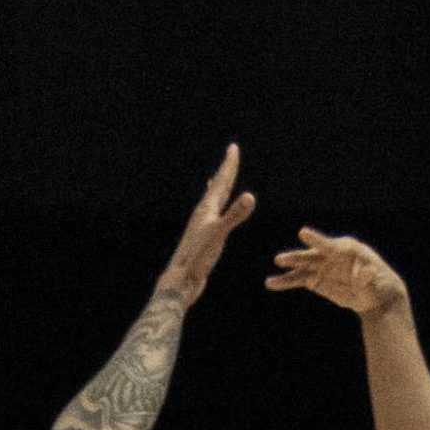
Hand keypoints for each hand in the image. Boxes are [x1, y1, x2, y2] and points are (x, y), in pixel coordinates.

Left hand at [156, 144, 254, 308]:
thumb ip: (234, 215)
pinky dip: (215, 209)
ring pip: (212, 202)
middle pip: (216, 188)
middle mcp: (202, 214)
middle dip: (225, 171)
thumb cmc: (197, 258)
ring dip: (217, 189)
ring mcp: (201, 227)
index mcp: (206, 209)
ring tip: (215, 180)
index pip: (221, 182)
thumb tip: (250, 196)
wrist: (180, 280)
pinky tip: (212, 215)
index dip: (229, 165)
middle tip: (231, 154)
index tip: (233, 148)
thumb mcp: (219, 234)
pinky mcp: (202, 239)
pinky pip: (211, 217)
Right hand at [264, 229, 404, 317]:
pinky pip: (298, 279)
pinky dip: (286, 282)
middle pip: (310, 256)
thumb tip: (367, 273)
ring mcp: (322, 267)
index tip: (302, 233)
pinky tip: (272, 283)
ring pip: (301, 269)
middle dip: (296, 258)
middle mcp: (330, 255)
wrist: (374, 296)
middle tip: (280, 259)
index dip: (315, 239)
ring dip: (287, 274)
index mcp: (346, 249)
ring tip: (270, 282)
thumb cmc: (377, 284)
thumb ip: (368, 277)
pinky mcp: (316, 279)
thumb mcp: (375, 282)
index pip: (328, 244)